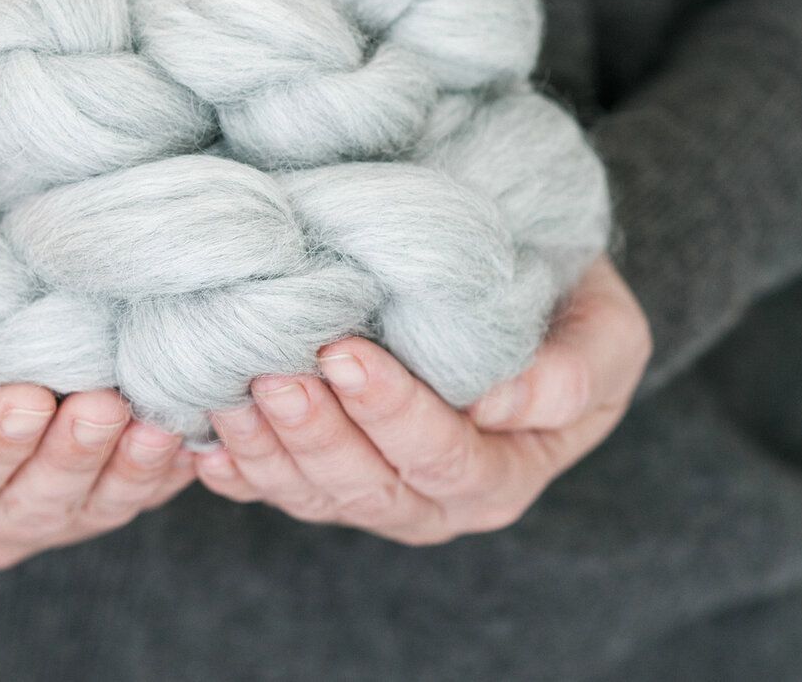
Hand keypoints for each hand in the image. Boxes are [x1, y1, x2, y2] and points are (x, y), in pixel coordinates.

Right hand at [0, 219, 194, 569]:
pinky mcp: (104, 489)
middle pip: (28, 508)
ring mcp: (47, 511)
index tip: (27, 398)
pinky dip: (165, 466)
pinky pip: (141, 492)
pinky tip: (188, 428)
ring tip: (154, 422)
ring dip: (127, 469)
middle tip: (101, 403)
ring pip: (92, 509)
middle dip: (69, 458)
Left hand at [192, 257, 650, 543]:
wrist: (515, 300)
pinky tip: (197, 427)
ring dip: (262, 443)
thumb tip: (505, 400)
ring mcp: (365, 493)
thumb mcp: (604, 331)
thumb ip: (575, 371)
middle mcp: (428, 500)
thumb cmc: (565, 311)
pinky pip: (266, 484)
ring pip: (306, 491)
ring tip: (227, 383)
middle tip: (273, 369)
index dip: (392, 412)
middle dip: (314, 432)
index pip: (442, 457)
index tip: (346, 352)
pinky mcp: (315, 475)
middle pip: (364, 486)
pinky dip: (230, 461)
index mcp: (499, 475)